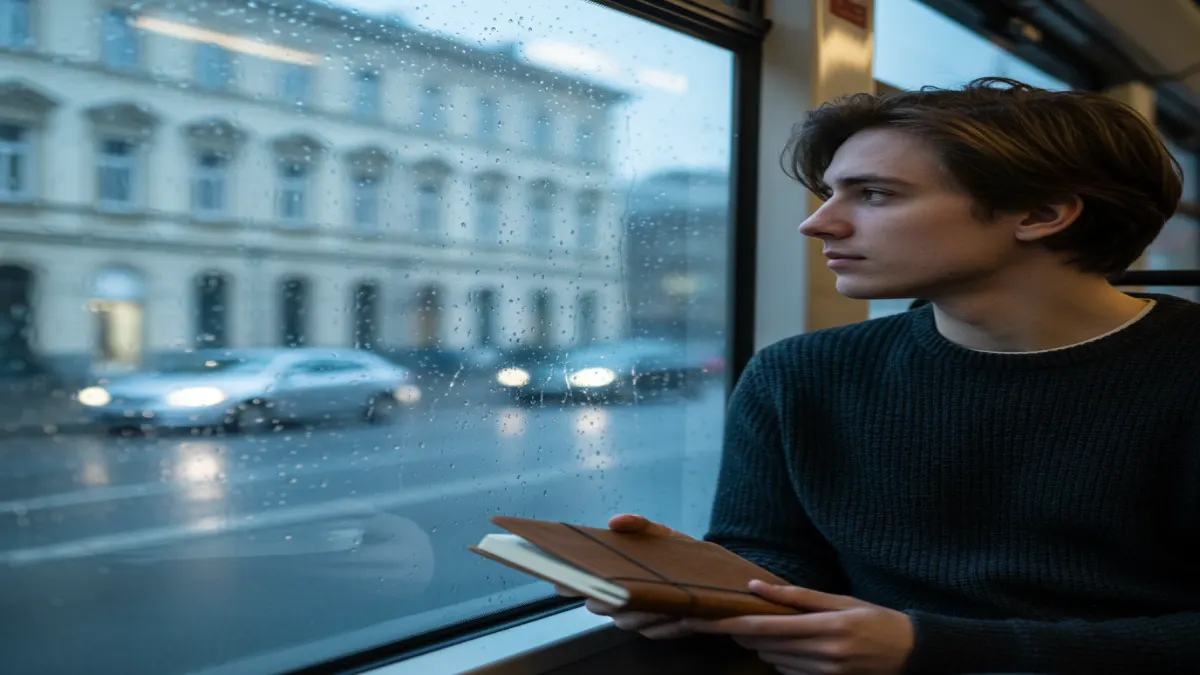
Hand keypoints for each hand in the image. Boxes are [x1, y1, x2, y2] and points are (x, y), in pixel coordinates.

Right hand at [555, 513, 693, 639]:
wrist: (708, 573)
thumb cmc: (674, 553)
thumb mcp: (659, 533)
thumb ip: (638, 525)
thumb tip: (616, 521)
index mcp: (610, 575)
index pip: (579, 582)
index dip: (568, 582)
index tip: (565, 579)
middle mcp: (616, 600)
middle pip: (599, 606)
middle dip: (606, 599)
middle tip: (618, 590)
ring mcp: (635, 617)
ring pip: (627, 622)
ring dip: (641, 614)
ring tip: (657, 602)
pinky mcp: (658, 630)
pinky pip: (656, 633)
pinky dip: (666, 626)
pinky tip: (679, 616)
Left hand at [681, 581, 913, 674]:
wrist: (911, 652)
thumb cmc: (875, 619)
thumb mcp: (840, 601)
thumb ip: (797, 596)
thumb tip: (756, 586)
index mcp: (826, 627)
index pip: (766, 627)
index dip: (731, 625)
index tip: (705, 621)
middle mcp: (824, 654)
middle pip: (764, 645)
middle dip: (743, 632)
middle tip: (733, 617)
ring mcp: (825, 674)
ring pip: (773, 660)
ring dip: (763, 645)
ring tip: (772, 630)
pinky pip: (788, 673)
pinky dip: (782, 660)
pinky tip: (794, 648)